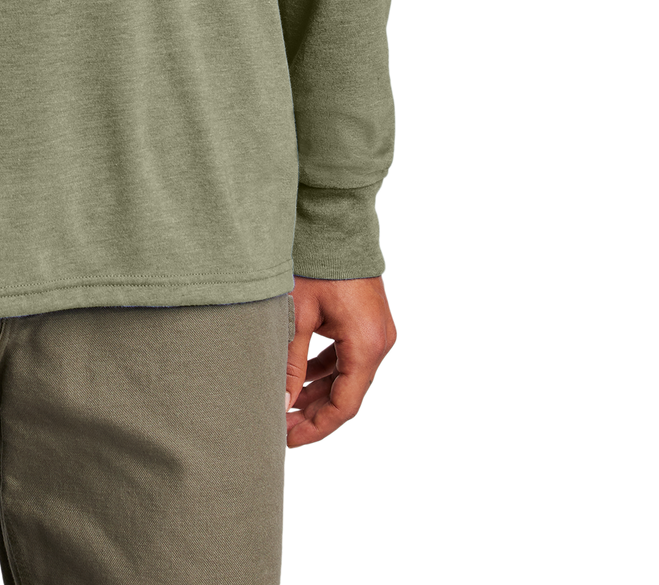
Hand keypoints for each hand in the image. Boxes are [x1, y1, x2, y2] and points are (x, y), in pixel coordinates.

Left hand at [286, 276, 396, 449]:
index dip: (316, 427)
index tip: (287, 438)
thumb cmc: (318, 264)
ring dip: (317, 392)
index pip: (344, 405)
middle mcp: (378, 342)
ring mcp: (375, 332)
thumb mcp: (298, 315)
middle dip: (313, 412)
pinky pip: (347, 356)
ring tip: (284, 405)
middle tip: (280, 426)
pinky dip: (325, 370)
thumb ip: (291, 363)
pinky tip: (299, 380)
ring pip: (346, 376)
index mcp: (366, 345)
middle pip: (346, 394)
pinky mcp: (366, 322)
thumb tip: (281, 404)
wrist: (336, 221)